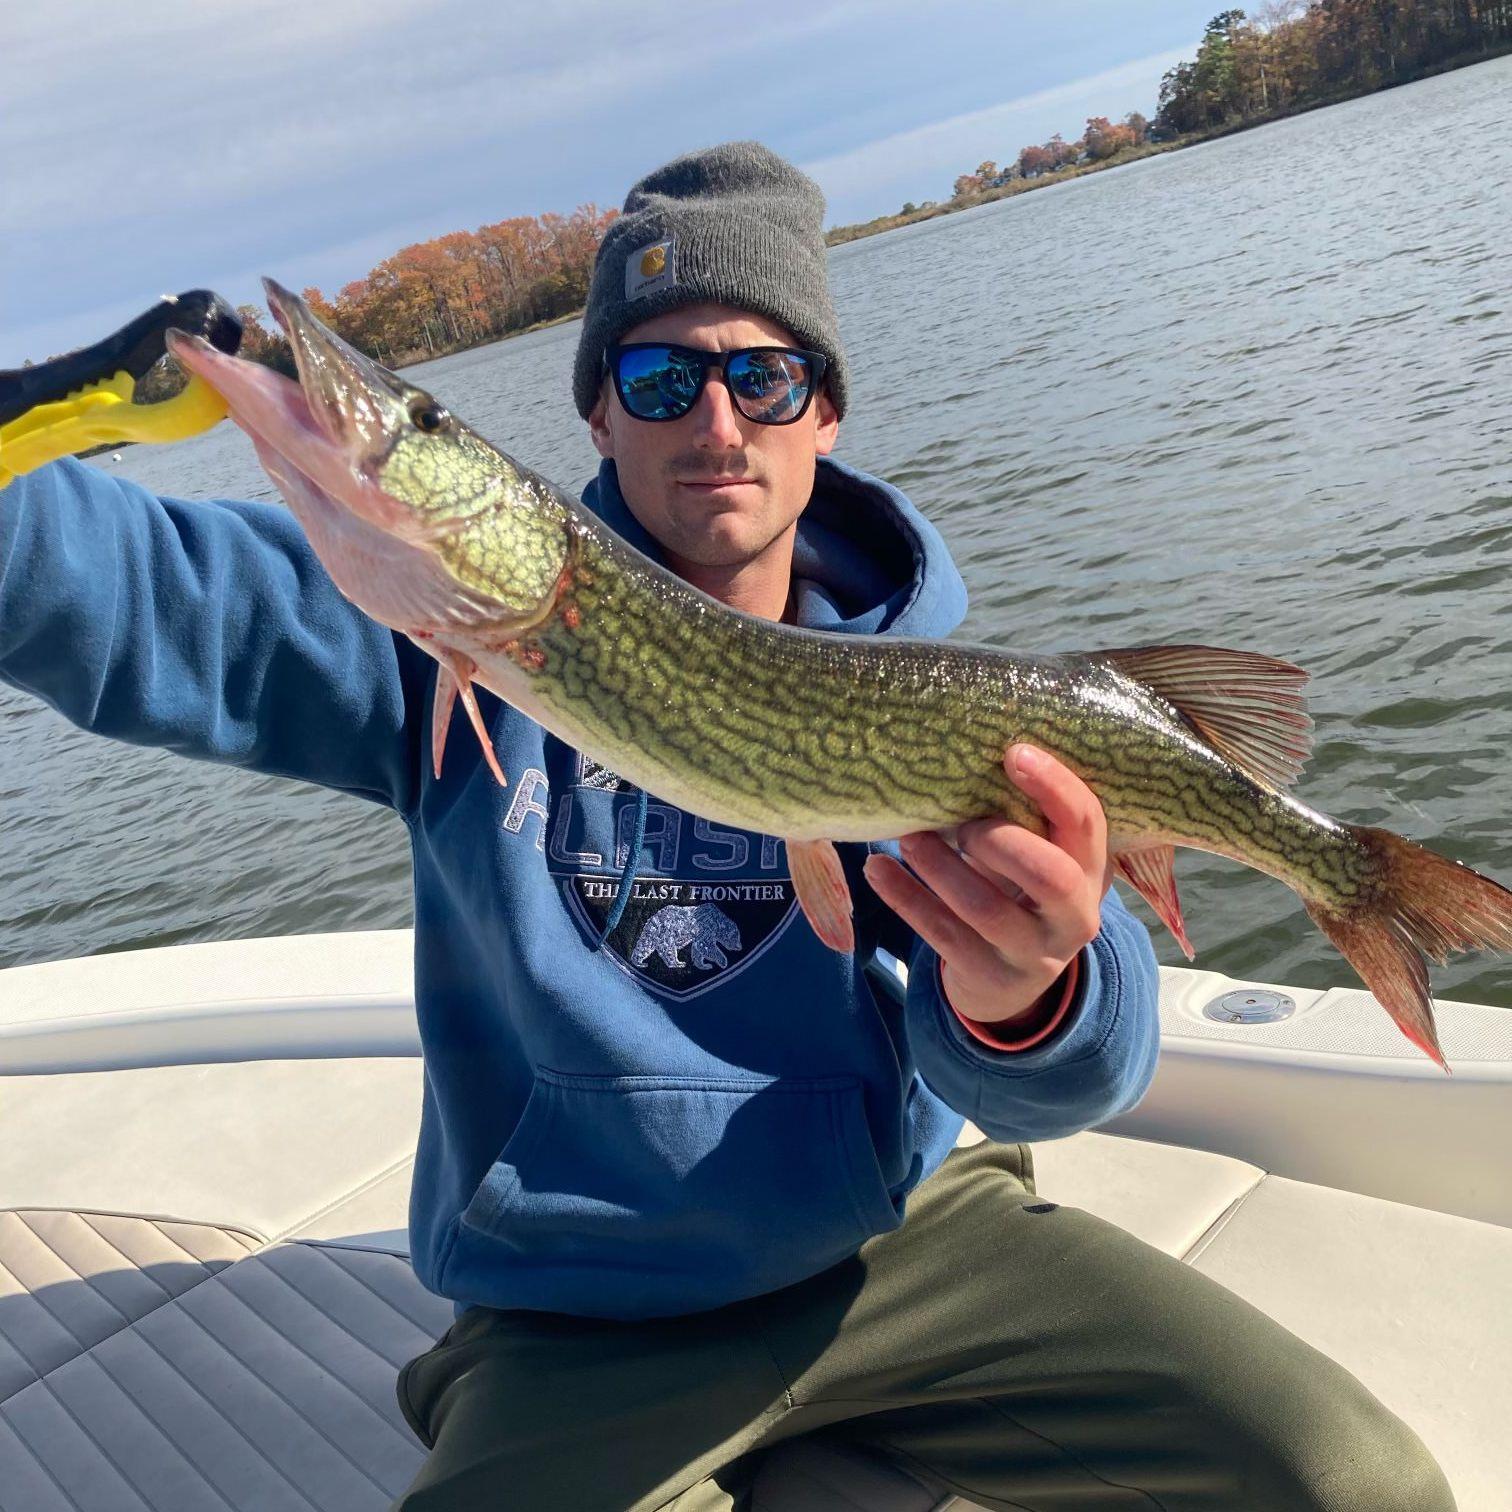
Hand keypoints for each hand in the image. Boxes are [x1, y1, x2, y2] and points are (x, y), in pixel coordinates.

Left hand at [862, 744, 1111, 1027]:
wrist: (1014, 978)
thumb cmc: (1022, 889)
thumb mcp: (1042, 855)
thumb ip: (1025, 816)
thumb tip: (965, 746)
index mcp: (1091, 870)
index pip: (1086, 823)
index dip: (1054, 786)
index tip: (1013, 753)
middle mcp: (1075, 916)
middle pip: (1049, 874)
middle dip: (999, 840)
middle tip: (960, 823)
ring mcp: (1034, 953)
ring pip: (985, 907)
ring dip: (939, 866)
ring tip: (908, 837)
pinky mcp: (990, 976)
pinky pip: (942, 934)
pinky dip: (905, 897)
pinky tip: (877, 869)